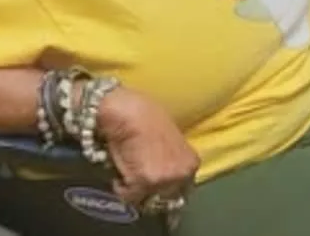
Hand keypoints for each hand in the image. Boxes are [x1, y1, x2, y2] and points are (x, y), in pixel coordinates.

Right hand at [97, 87, 199, 210]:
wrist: (128, 110)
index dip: (164, 188)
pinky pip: (127, 195)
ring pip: (145, 199)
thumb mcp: (168, 139)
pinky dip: (119, 186)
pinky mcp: (144, 182)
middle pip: (165, 199)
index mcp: (191, 163)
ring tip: (126, 170)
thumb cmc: (143, 115)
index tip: (153, 186)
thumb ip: (170, 159)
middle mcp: (182, 174)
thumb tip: (160, 170)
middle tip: (136, 181)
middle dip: (150, 192)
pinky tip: (118, 169)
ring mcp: (164, 179)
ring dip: (134, 189)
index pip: (181, 190)